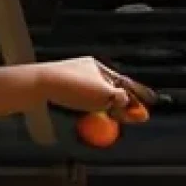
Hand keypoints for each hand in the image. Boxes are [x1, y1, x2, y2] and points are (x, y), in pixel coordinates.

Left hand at [38, 57, 154, 116]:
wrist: (38, 83)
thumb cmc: (73, 87)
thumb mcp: (104, 93)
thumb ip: (121, 100)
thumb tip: (135, 109)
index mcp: (98, 67)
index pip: (123, 83)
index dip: (136, 96)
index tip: (146, 109)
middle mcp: (86, 70)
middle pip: (110, 89)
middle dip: (122, 104)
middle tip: (132, 118)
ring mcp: (72, 79)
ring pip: (96, 96)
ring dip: (106, 107)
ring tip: (114, 117)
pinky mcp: (60, 89)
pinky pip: (81, 100)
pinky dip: (89, 108)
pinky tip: (89, 113)